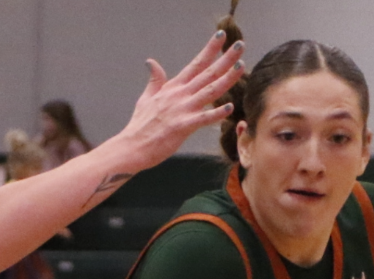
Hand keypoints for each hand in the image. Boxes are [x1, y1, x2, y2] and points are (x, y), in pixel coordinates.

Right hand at [113, 32, 245, 170]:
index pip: (196, 64)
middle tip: (240, 45)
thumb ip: (155, 80)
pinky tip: (230, 107)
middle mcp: (180, 94)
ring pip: (210, 91)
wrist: (132, 146)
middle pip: (208, 73)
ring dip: (227, 79)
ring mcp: (182, 109)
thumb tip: (151, 62)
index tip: (222, 36)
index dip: (210, 49)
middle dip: (225, 58)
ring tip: (241, 66)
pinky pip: (203, 119)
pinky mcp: (182, 126)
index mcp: (173, 87)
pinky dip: (216, 113)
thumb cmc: (140, 125)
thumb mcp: (146, 98)